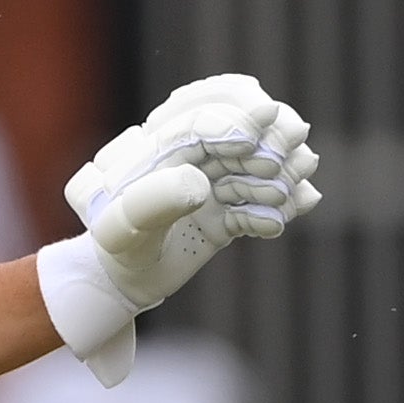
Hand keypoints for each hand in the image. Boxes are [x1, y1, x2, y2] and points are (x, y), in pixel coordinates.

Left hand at [45, 78, 326, 383]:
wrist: (120, 283)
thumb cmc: (112, 250)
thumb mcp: (121, 228)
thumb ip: (152, 201)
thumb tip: (199, 184)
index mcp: (159, 148)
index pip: (202, 119)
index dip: (233, 119)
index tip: (258, 129)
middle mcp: (189, 160)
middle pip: (240, 136)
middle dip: (270, 144)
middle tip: (291, 159)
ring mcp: (209, 185)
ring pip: (255, 169)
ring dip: (279, 178)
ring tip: (290, 198)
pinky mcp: (223, 213)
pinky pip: (256, 206)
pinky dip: (273, 212)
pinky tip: (278, 223)